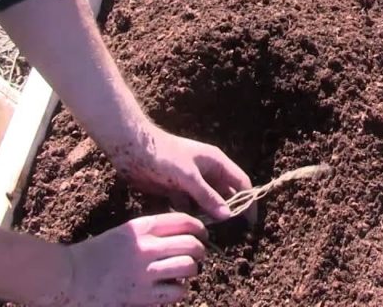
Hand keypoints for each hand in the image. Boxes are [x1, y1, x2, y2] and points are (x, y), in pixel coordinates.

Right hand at [34, 213, 206, 305]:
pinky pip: (177, 292)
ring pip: (189, 267)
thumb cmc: (95, 254)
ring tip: (186, 273)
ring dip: (192, 271)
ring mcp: (145, 272)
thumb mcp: (125, 233)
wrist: (67, 278)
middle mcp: (146, 247)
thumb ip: (151, 232)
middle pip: (192, 244)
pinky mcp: (142, 296)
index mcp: (141, 227)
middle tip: (196, 256)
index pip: (184, 221)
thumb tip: (184, 235)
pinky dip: (179, 291)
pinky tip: (171, 289)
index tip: (202, 234)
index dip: (200, 227)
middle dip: (200, 250)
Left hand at [108, 126, 251, 221]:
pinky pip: (188, 205)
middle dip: (227, 211)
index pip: (241, 183)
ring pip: (206, 202)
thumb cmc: (164, 156)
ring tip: (206, 232)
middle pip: (224, 194)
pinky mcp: (176, 189)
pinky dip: (189, 214)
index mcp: (216, 162)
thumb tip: (228, 215)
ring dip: (206, 215)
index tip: (250, 223)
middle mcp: (207, 172)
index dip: (248, 201)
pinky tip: (186, 224)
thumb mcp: (188, 177)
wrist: (132, 149)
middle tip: (230, 233)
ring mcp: (191, 181)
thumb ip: (208, 196)